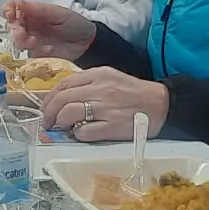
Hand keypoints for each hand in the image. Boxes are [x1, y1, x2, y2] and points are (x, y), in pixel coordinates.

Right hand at [6, 0, 95, 60]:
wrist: (88, 42)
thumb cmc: (74, 23)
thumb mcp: (57, 13)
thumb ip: (37, 10)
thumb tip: (16, 4)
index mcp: (31, 13)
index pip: (12, 10)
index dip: (8, 11)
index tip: (10, 14)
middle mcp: (29, 26)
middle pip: (11, 28)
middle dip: (15, 31)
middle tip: (23, 33)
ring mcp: (32, 41)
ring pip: (17, 42)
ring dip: (24, 42)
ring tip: (35, 42)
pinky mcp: (38, 54)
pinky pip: (30, 54)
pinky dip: (38, 52)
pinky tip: (49, 49)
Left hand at [41, 68, 169, 143]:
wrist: (161, 104)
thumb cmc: (135, 93)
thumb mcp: (110, 78)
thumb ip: (88, 83)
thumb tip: (64, 98)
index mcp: (98, 75)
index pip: (64, 84)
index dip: (50, 97)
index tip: (46, 107)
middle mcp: (100, 89)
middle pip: (62, 99)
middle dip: (49, 112)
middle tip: (48, 121)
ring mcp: (105, 108)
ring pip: (69, 113)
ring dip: (60, 123)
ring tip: (61, 128)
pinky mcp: (112, 126)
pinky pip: (84, 131)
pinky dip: (77, 134)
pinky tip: (79, 134)